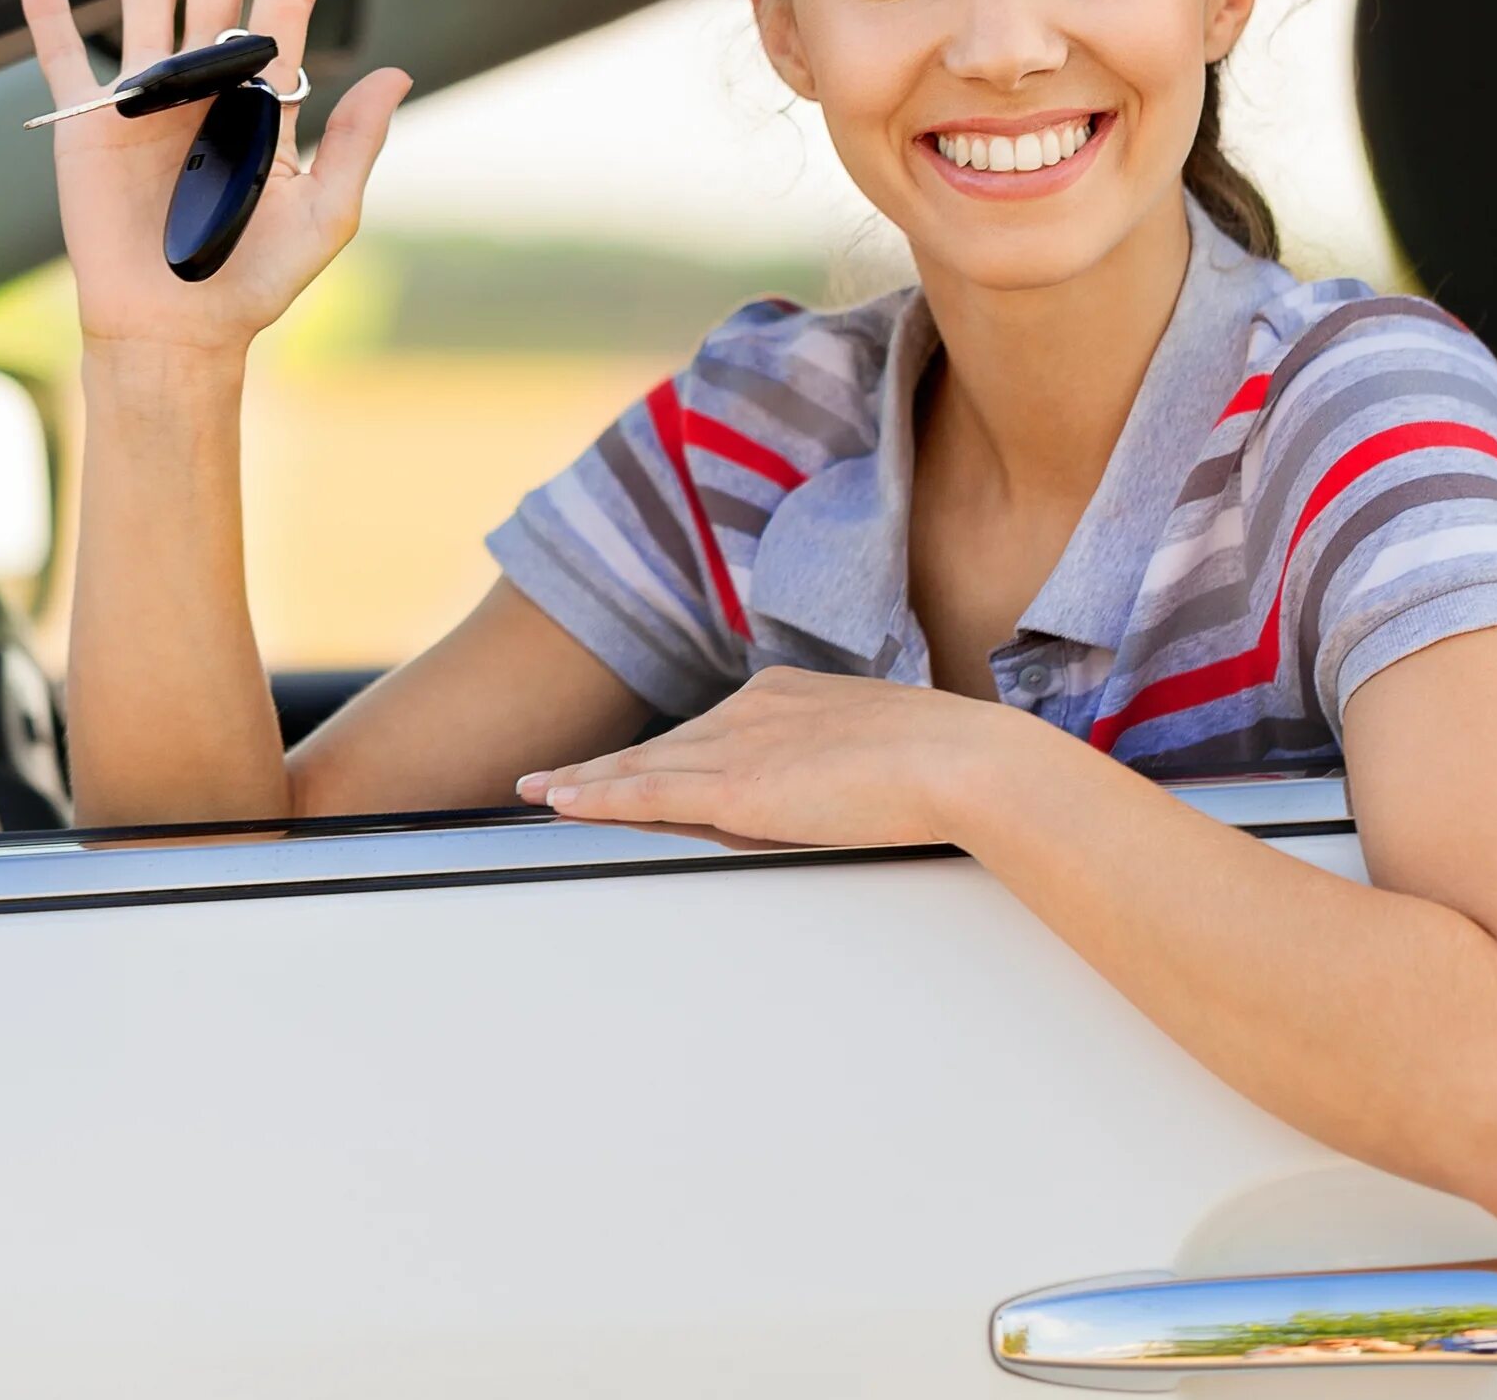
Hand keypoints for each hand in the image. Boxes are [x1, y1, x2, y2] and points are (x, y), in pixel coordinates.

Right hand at [22, 0, 413, 358]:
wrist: (178, 330)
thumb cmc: (255, 281)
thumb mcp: (325, 217)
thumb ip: (357, 144)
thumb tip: (398, 70)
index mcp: (262, 96)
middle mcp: (204, 82)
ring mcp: (144, 98)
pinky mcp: (88, 126)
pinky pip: (63, 56)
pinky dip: (47, 9)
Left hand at [512, 667, 1051, 848]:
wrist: (959, 760)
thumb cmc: (944, 763)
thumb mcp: (878, 752)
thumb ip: (834, 766)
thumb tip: (817, 795)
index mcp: (785, 694)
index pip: (707, 732)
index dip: (661, 753)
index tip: (630, 764)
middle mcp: (750, 709)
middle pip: (662, 746)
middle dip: (603, 766)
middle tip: (551, 780)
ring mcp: (739, 745)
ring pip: (641, 766)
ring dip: (584, 782)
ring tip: (537, 791)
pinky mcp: (734, 787)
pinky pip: (645, 791)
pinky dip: (597, 796)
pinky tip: (560, 801)